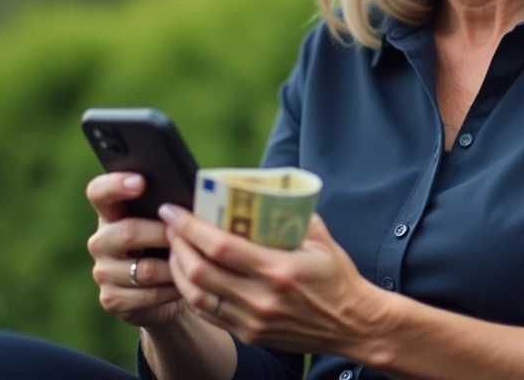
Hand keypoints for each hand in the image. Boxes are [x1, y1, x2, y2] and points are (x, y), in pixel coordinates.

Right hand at [86, 173, 185, 327]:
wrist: (167, 293)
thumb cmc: (172, 246)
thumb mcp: (171, 223)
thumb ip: (173, 209)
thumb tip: (196, 199)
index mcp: (112, 213)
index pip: (99, 192)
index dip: (115, 185)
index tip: (141, 182)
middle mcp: (101, 240)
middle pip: (128, 232)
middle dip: (163, 234)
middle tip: (186, 235)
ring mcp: (102, 271)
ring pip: (142, 268)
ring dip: (174, 267)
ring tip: (194, 263)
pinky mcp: (111, 299)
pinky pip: (147, 295)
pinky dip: (171, 291)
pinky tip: (184, 285)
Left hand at [160, 206, 386, 356]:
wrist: (352, 324)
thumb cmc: (337, 276)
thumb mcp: (320, 239)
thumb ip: (292, 214)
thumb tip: (263, 190)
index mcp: (279, 269)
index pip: (221, 246)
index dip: (191, 227)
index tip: (175, 210)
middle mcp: (261, 298)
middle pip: (200, 271)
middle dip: (177, 245)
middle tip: (171, 225)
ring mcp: (253, 320)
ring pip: (196, 296)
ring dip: (178, 269)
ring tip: (175, 248)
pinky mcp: (249, 334)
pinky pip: (208, 314)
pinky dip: (192, 292)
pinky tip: (190, 275)